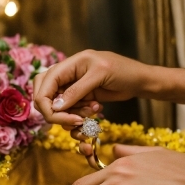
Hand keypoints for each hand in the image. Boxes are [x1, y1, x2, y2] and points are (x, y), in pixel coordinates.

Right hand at [33, 50, 150, 128]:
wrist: (140, 79)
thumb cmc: (124, 70)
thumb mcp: (100, 75)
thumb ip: (76, 90)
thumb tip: (55, 107)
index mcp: (69, 63)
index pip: (44, 83)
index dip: (46, 103)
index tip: (60, 118)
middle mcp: (68, 75)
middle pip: (44, 95)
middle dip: (56, 112)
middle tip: (75, 120)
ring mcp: (74, 87)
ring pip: (58, 107)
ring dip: (73, 113)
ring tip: (94, 108)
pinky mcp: (82, 98)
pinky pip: (71, 111)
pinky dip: (80, 115)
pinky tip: (97, 107)